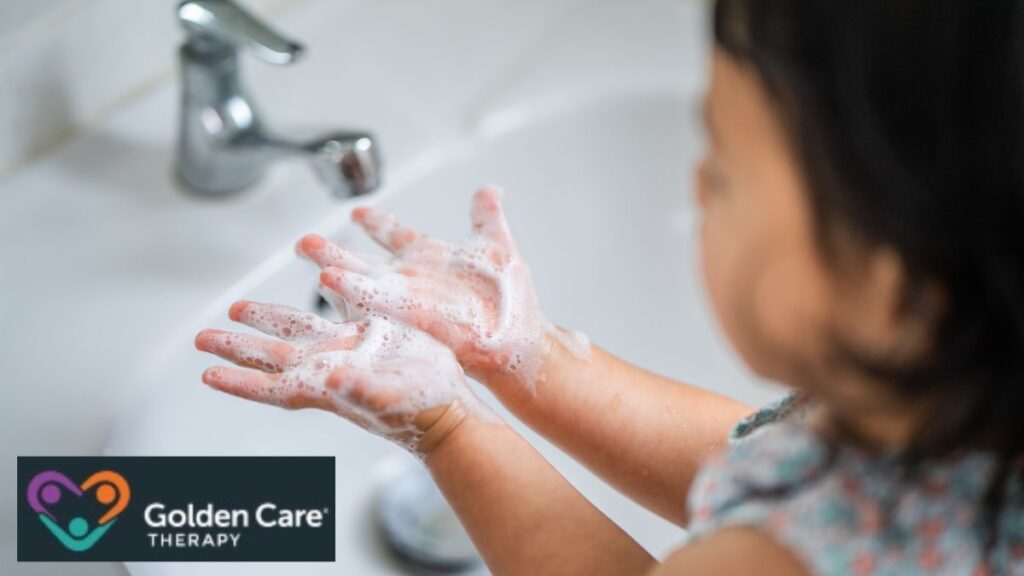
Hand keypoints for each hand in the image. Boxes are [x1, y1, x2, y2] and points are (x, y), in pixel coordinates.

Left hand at [195, 300, 492, 457]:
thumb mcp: (392, 399)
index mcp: (327, 385)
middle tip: (202, 337)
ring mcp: (348, 352)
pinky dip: (316, 302)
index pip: (272, 386)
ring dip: (265, 322)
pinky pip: (333, 313)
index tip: (207, 375)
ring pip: (296, 332)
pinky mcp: (370, 337)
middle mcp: (330, 367)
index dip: (239, 382)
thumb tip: (333, 380)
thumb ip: (362, 392)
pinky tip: (308, 289)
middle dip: (236, 347)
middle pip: (273, 356)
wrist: (451, 407)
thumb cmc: (423, 412)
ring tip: (237, 310)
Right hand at [297, 185, 589, 391]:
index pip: (394, 234)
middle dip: (332, 253)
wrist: (520, 343)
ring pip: (363, 285)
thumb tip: (488, 189)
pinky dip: (354, 295)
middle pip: (364, 263)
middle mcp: (412, 280)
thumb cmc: (512, 305)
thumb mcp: (497, 248)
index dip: (376, 223)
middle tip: (304, 242)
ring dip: (338, 274)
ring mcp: (410, 301)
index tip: (357, 212)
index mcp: (428, 258)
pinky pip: (377, 307)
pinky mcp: (413, 320)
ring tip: (314, 266)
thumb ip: (486, 217)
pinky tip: (330, 284)